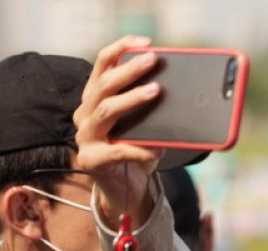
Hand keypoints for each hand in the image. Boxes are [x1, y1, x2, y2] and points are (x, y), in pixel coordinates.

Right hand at [73, 36, 162, 224]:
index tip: (144, 42)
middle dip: (130, 69)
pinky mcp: (91, 160)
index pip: (103, 65)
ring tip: (155, 91)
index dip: (121, 49)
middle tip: (153, 60)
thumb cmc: (137, 152)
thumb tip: (183, 91)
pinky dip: (140, 149)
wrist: (126, 191)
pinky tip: (157, 149)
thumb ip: (154, 109)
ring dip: (131, 99)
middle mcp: (85, 113)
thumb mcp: (146, 126)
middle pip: (104, 84)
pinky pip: (118, 151)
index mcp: (95, 98)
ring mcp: (85, 137)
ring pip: (106, 110)